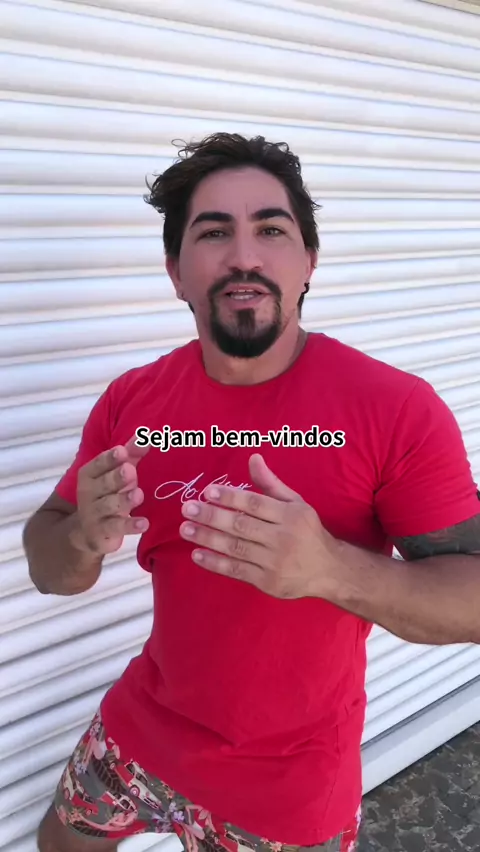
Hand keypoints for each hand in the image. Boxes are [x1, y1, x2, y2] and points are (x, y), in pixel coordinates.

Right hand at [74, 435, 149, 555]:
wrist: (86, 532)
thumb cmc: (107, 494)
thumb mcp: (117, 473)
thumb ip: (131, 454)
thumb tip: (147, 435)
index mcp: (89, 475)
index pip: (98, 464)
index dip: (110, 458)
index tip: (122, 451)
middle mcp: (88, 493)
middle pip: (104, 484)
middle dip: (116, 477)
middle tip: (130, 470)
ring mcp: (94, 514)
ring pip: (109, 505)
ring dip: (124, 500)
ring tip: (138, 494)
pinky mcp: (103, 533)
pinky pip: (116, 528)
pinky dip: (130, 526)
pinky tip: (144, 523)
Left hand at [179, 454, 337, 599]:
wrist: (328, 570)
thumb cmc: (307, 531)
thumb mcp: (295, 503)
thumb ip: (271, 483)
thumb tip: (253, 457)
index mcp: (290, 515)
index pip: (255, 504)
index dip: (230, 497)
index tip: (207, 492)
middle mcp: (283, 538)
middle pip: (241, 526)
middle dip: (212, 516)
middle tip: (188, 509)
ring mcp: (274, 562)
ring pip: (235, 548)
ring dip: (207, 538)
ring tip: (186, 529)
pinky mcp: (267, 582)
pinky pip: (236, 570)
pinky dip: (215, 563)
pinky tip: (197, 554)